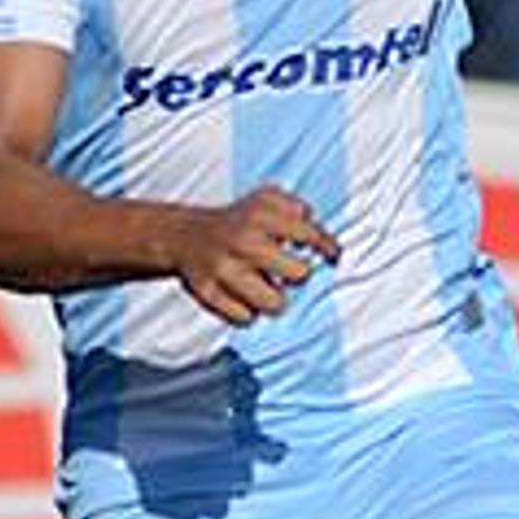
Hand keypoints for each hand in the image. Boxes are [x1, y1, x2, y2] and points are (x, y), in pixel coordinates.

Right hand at [168, 185, 338, 326]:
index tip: (332, 256)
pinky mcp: (207, 293)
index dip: (326, 248)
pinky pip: (245, 318)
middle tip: (287, 272)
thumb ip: (299, 210)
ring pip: (274, 304)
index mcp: (261, 215)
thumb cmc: (239, 221)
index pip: (309, 235)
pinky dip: (249, 312)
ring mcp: (224, 269)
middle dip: (297, 276)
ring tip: (267, 288)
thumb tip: (324, 242)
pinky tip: (244, 297)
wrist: (186, 236)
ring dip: (275, 300)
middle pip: (299, 275)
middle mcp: (243, 242)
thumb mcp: (268, 200)